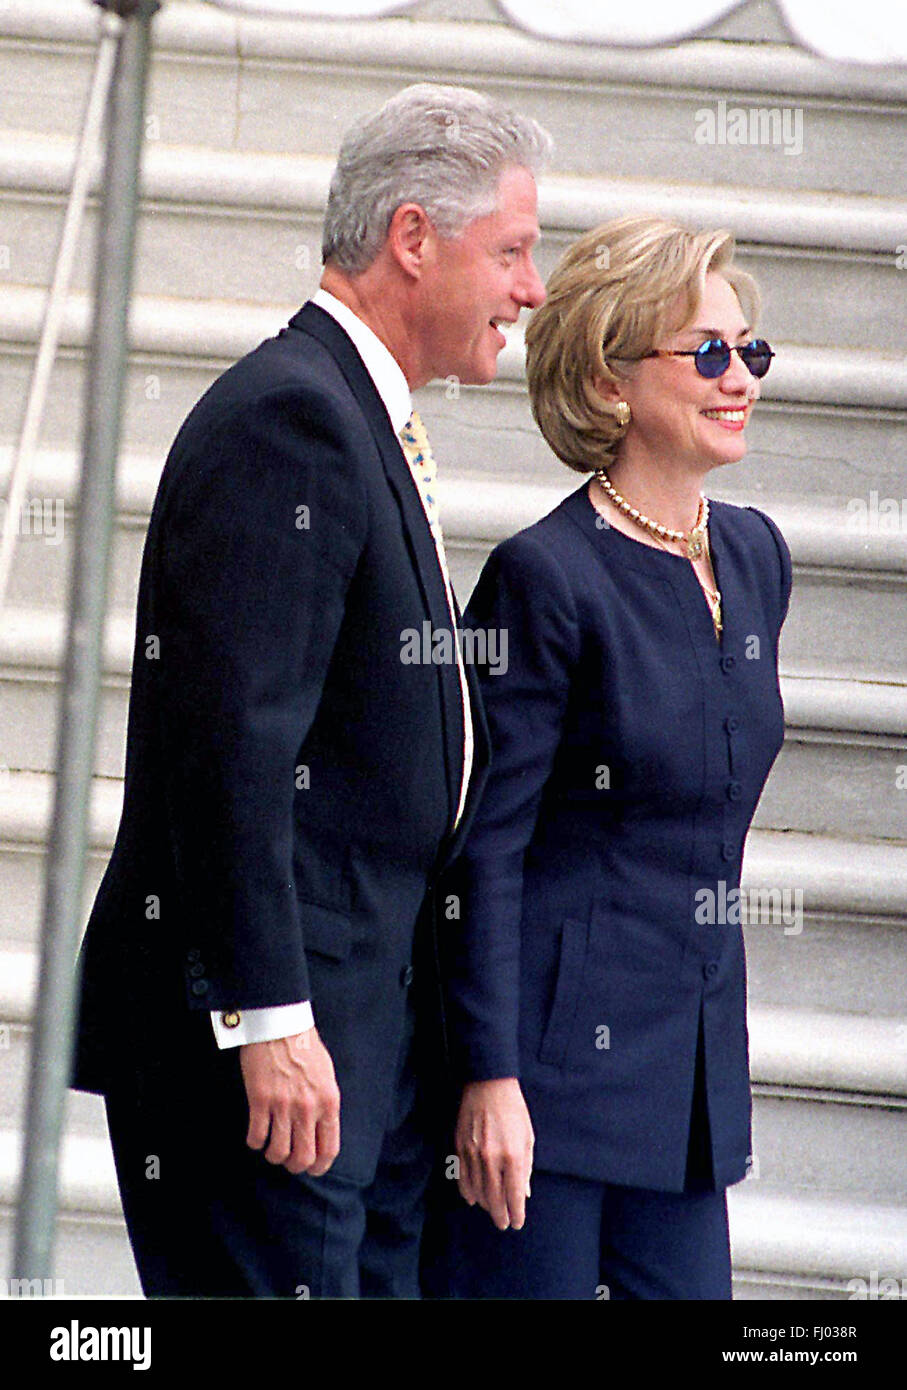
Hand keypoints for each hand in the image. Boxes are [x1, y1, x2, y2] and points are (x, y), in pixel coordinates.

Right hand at [239, 1027, 339, 1175]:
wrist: (280, 1024)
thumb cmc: (305, 1047)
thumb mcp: (327, 1076)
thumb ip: (325, 1105)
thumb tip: (321, 1131)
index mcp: (329, 1102)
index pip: (328, 1149)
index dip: (319, 1166)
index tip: (311, 1168)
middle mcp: (308, 1108)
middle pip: (302, 1157)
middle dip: (295, 1165)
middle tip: (288, 1160)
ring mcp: (283, 1105)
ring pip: (278, 1152)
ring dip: (273, 1156)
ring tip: (271, 1147)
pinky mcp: (260, 1100)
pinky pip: (256, 1137)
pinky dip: (255, 1142)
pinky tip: (256, 1135)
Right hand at [455, 1077, 533, 1230]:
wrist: (488, 1084)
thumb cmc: (513, 1110)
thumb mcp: (527, 1137)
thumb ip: (526, 1167)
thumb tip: (523, 1193)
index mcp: (513, 1156)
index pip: (514, 1195)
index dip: (516, 1213)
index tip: (517, 1222)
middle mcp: (492, 1158)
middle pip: (494, 1198)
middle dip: (500, 1214)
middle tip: (503, 1223)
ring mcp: (473, 1154)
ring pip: (477, 1191)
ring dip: (485, 1205)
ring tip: (491, 1211)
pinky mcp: (460, 1147)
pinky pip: (462, 1177)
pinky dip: (467, 1191)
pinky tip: (472, 1199)